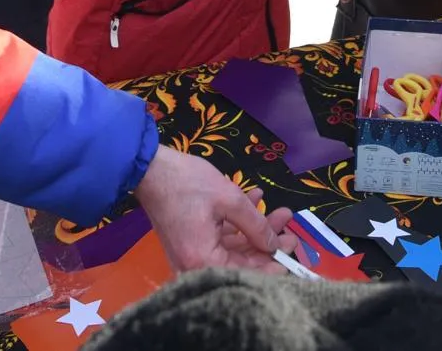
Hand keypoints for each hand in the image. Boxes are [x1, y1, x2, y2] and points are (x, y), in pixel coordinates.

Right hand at [134, 146, 296, 273]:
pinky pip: (219, 239)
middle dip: (267, 242)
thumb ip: (256, 225)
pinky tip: (255, 201)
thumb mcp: (230, 200)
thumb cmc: (188, 184)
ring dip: (256, 228)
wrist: (149, 168)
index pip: (246, 272)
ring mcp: (192, 254)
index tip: (292, 252)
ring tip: (279, 211)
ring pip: (233, 248)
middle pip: (241, 262)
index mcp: (204, 261)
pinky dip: (237, 223)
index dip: (273, 263)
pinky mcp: (190, 242)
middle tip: (290, 228)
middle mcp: (196, 265)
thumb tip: (274, 245)